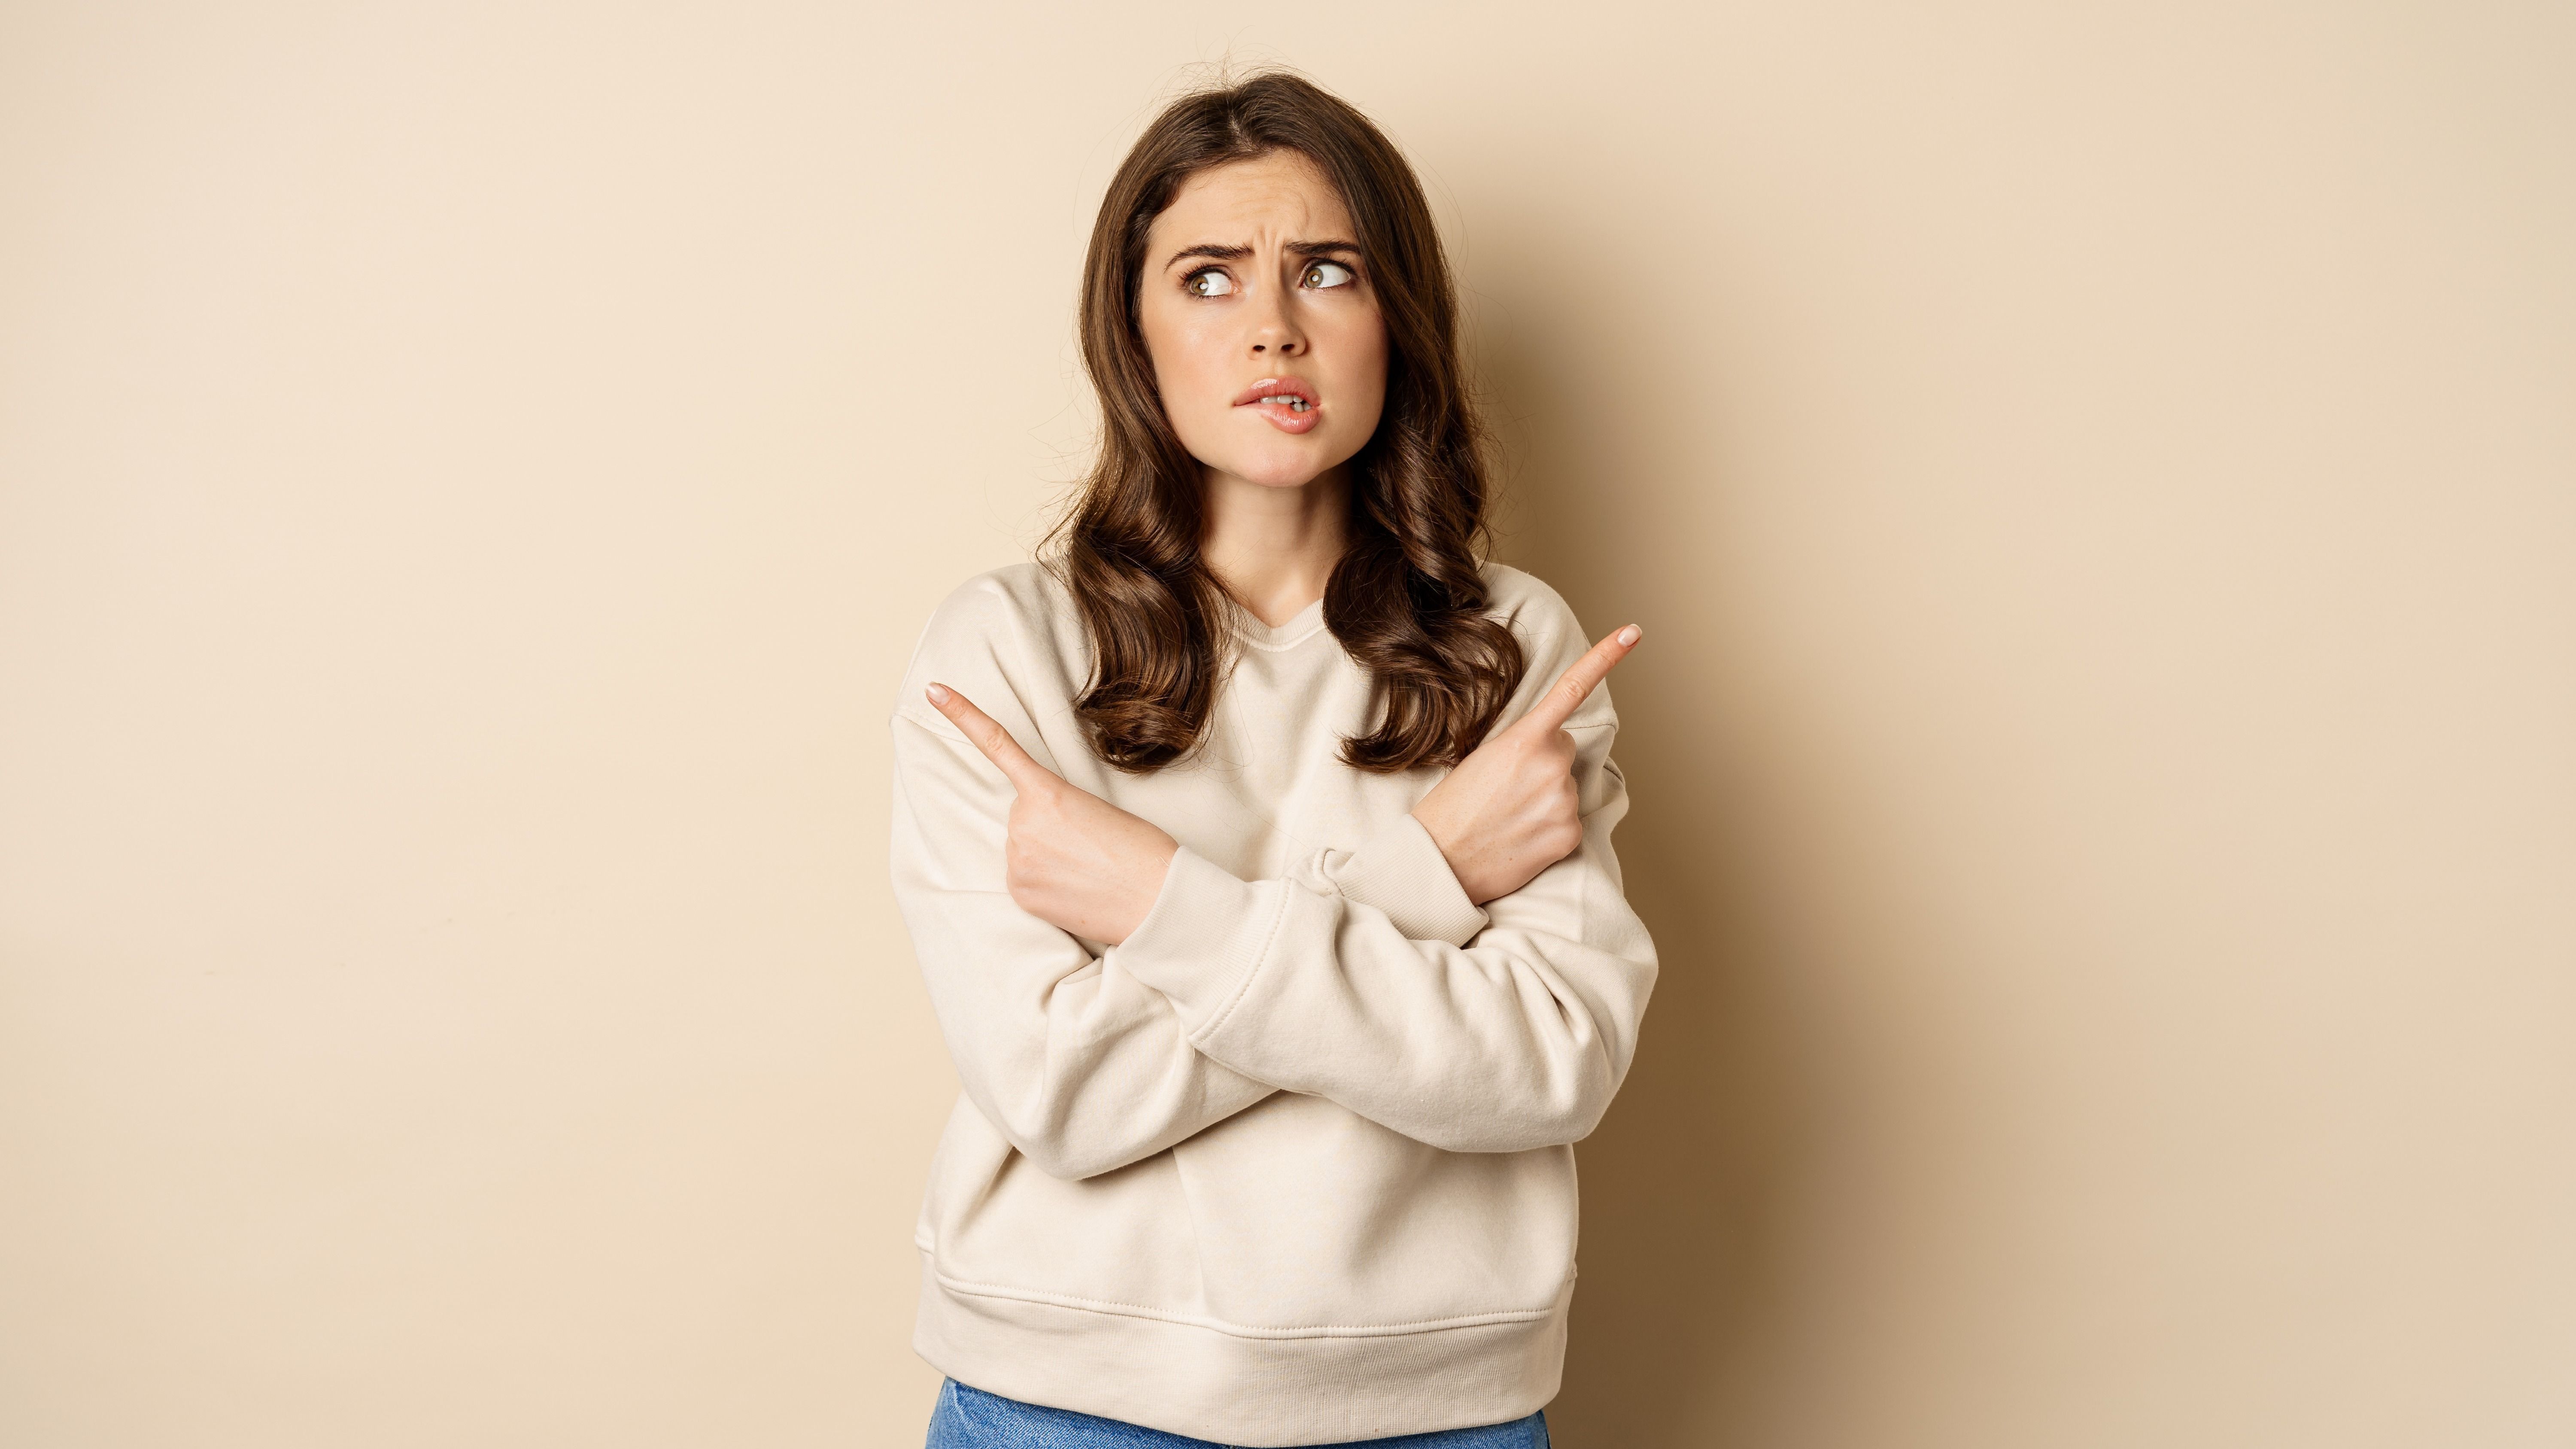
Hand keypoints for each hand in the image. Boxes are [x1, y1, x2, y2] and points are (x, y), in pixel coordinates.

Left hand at [924, 681, 1178, 945]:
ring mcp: (1017, 861)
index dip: (962, 714)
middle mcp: (1022, 824)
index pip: (996, 745)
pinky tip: (1076, 890)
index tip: (933, 691)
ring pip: (1023, 848)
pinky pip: (1024, 878)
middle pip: (1023, 816)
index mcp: (1047, 792)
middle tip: (1090, 845)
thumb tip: (1037, 836)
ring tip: (1089, 871)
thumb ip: (1057, 810)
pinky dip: (1045, 882)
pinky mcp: (1020, 893)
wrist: (1158, 902)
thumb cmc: (1143, 851)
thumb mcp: (1101, 810)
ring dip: (1048, 856)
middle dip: (1048, 826)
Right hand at [1410, 624, 1641, 904]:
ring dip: (1545, 799)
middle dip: (1543, 763)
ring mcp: (1564, 801)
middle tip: (1505, 790)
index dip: (1606, 657)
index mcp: (1524, 738)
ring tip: (1507, 817)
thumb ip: (1522, 747)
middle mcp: (1551, 765)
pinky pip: (1568, 822)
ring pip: (1566, 787)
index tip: (1634, 632)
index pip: (1572, 689)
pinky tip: (1521, 838)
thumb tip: (1552, 756)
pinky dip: (1549, 830)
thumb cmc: (1451, 810)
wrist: (1438, 863)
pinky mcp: (1569, 835)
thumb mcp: (1479, 759)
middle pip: (1564, 750)